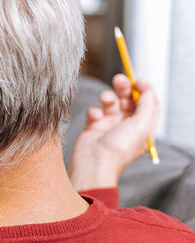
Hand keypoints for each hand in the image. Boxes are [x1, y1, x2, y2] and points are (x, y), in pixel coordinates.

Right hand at [68, 74, 158, 190]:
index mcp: (143, 127)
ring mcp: (110, 124)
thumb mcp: (142, 125)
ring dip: (108, 97)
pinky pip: (95, 110)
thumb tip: (146, 87)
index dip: (144, 90)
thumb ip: (147, 103)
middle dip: (124, 88)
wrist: (94, 163)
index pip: (148, 103)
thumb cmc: (119, 149)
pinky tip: (95, 117)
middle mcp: (127, 125)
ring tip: (105, 99)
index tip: (138, 81)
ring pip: (111, 102)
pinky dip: (95, 110)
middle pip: (129, 99)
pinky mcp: (94, 125)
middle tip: (119, 79)